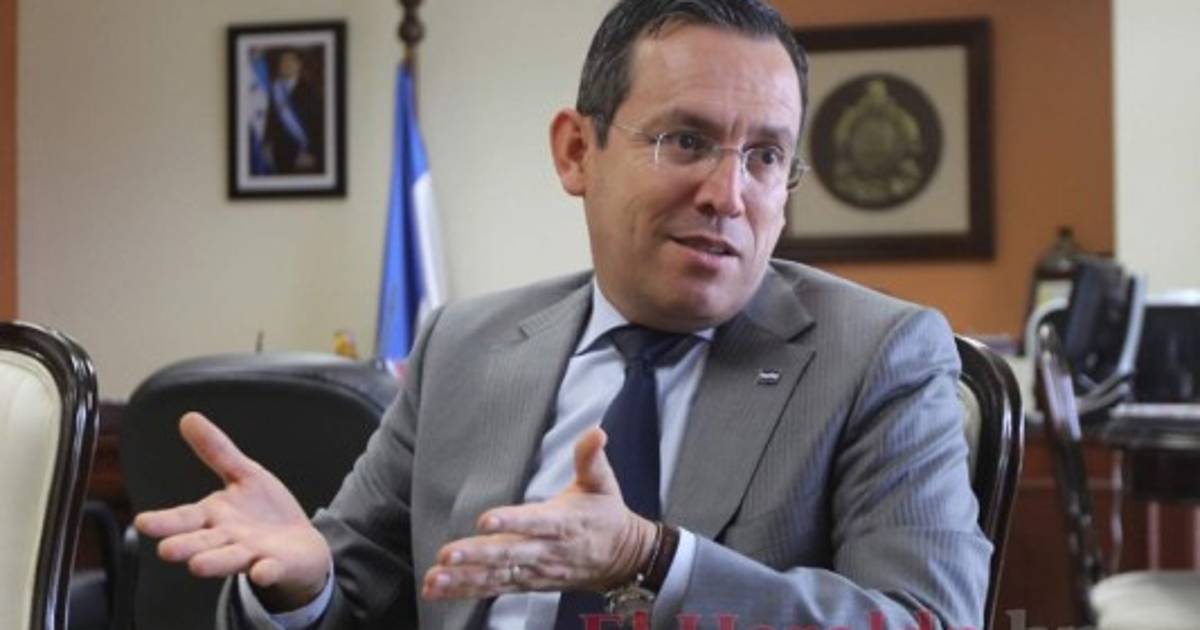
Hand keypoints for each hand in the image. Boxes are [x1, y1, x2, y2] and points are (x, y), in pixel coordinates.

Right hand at [134, 412, 331, 610]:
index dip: (164, 521)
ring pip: (229, 559)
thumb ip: (216, 451)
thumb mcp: (243, 475)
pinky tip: (261, 570)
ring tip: (198, 565)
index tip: (143, 522)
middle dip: (185, 546)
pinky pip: (270, 569)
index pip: (184, 518)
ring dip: (215, 562)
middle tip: (168, 550)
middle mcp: (227, 539)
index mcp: (214, 516)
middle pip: (201, 543)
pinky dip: (265, 571)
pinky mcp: (277, 565)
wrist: (299, 545)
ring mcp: (252, 554)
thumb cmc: (264, 512)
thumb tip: (189, 418)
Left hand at [422, 427, 656, 599]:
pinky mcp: (527, 583)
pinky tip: (438, 590)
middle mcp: (547, 551)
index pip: (536, 522)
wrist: (622, 559)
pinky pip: (494, 589)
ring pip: (497, 576)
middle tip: (447, 555)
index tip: (486, 520)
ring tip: (435, 578)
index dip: (512, 522)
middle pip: (509, 554)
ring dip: (464, 579)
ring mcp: (536, 570)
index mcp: (564, 523)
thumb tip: (596, 431)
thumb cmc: (605, 514)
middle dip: (477, 556)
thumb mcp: (604, 483)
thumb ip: (591, 458)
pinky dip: (466, 591)